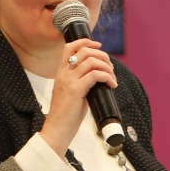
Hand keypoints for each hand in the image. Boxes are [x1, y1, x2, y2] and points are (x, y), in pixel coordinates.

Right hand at [40, 37, 116, 154]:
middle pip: (85, 51)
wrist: (57, 129)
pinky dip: (107, 77)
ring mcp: (69, 80)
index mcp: (61, 72)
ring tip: (112, 77)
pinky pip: (96, 75)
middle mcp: (63, 73)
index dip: (86, 41)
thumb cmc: (65, 114)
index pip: (70, 46)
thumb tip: (98, 77)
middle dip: (102, 55)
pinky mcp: (76, 89)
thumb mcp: (71, 92)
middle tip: (110, 66)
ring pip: (92, 61)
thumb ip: (81, 81)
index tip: (98, 46)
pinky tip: (112, 85)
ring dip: (107, 67)